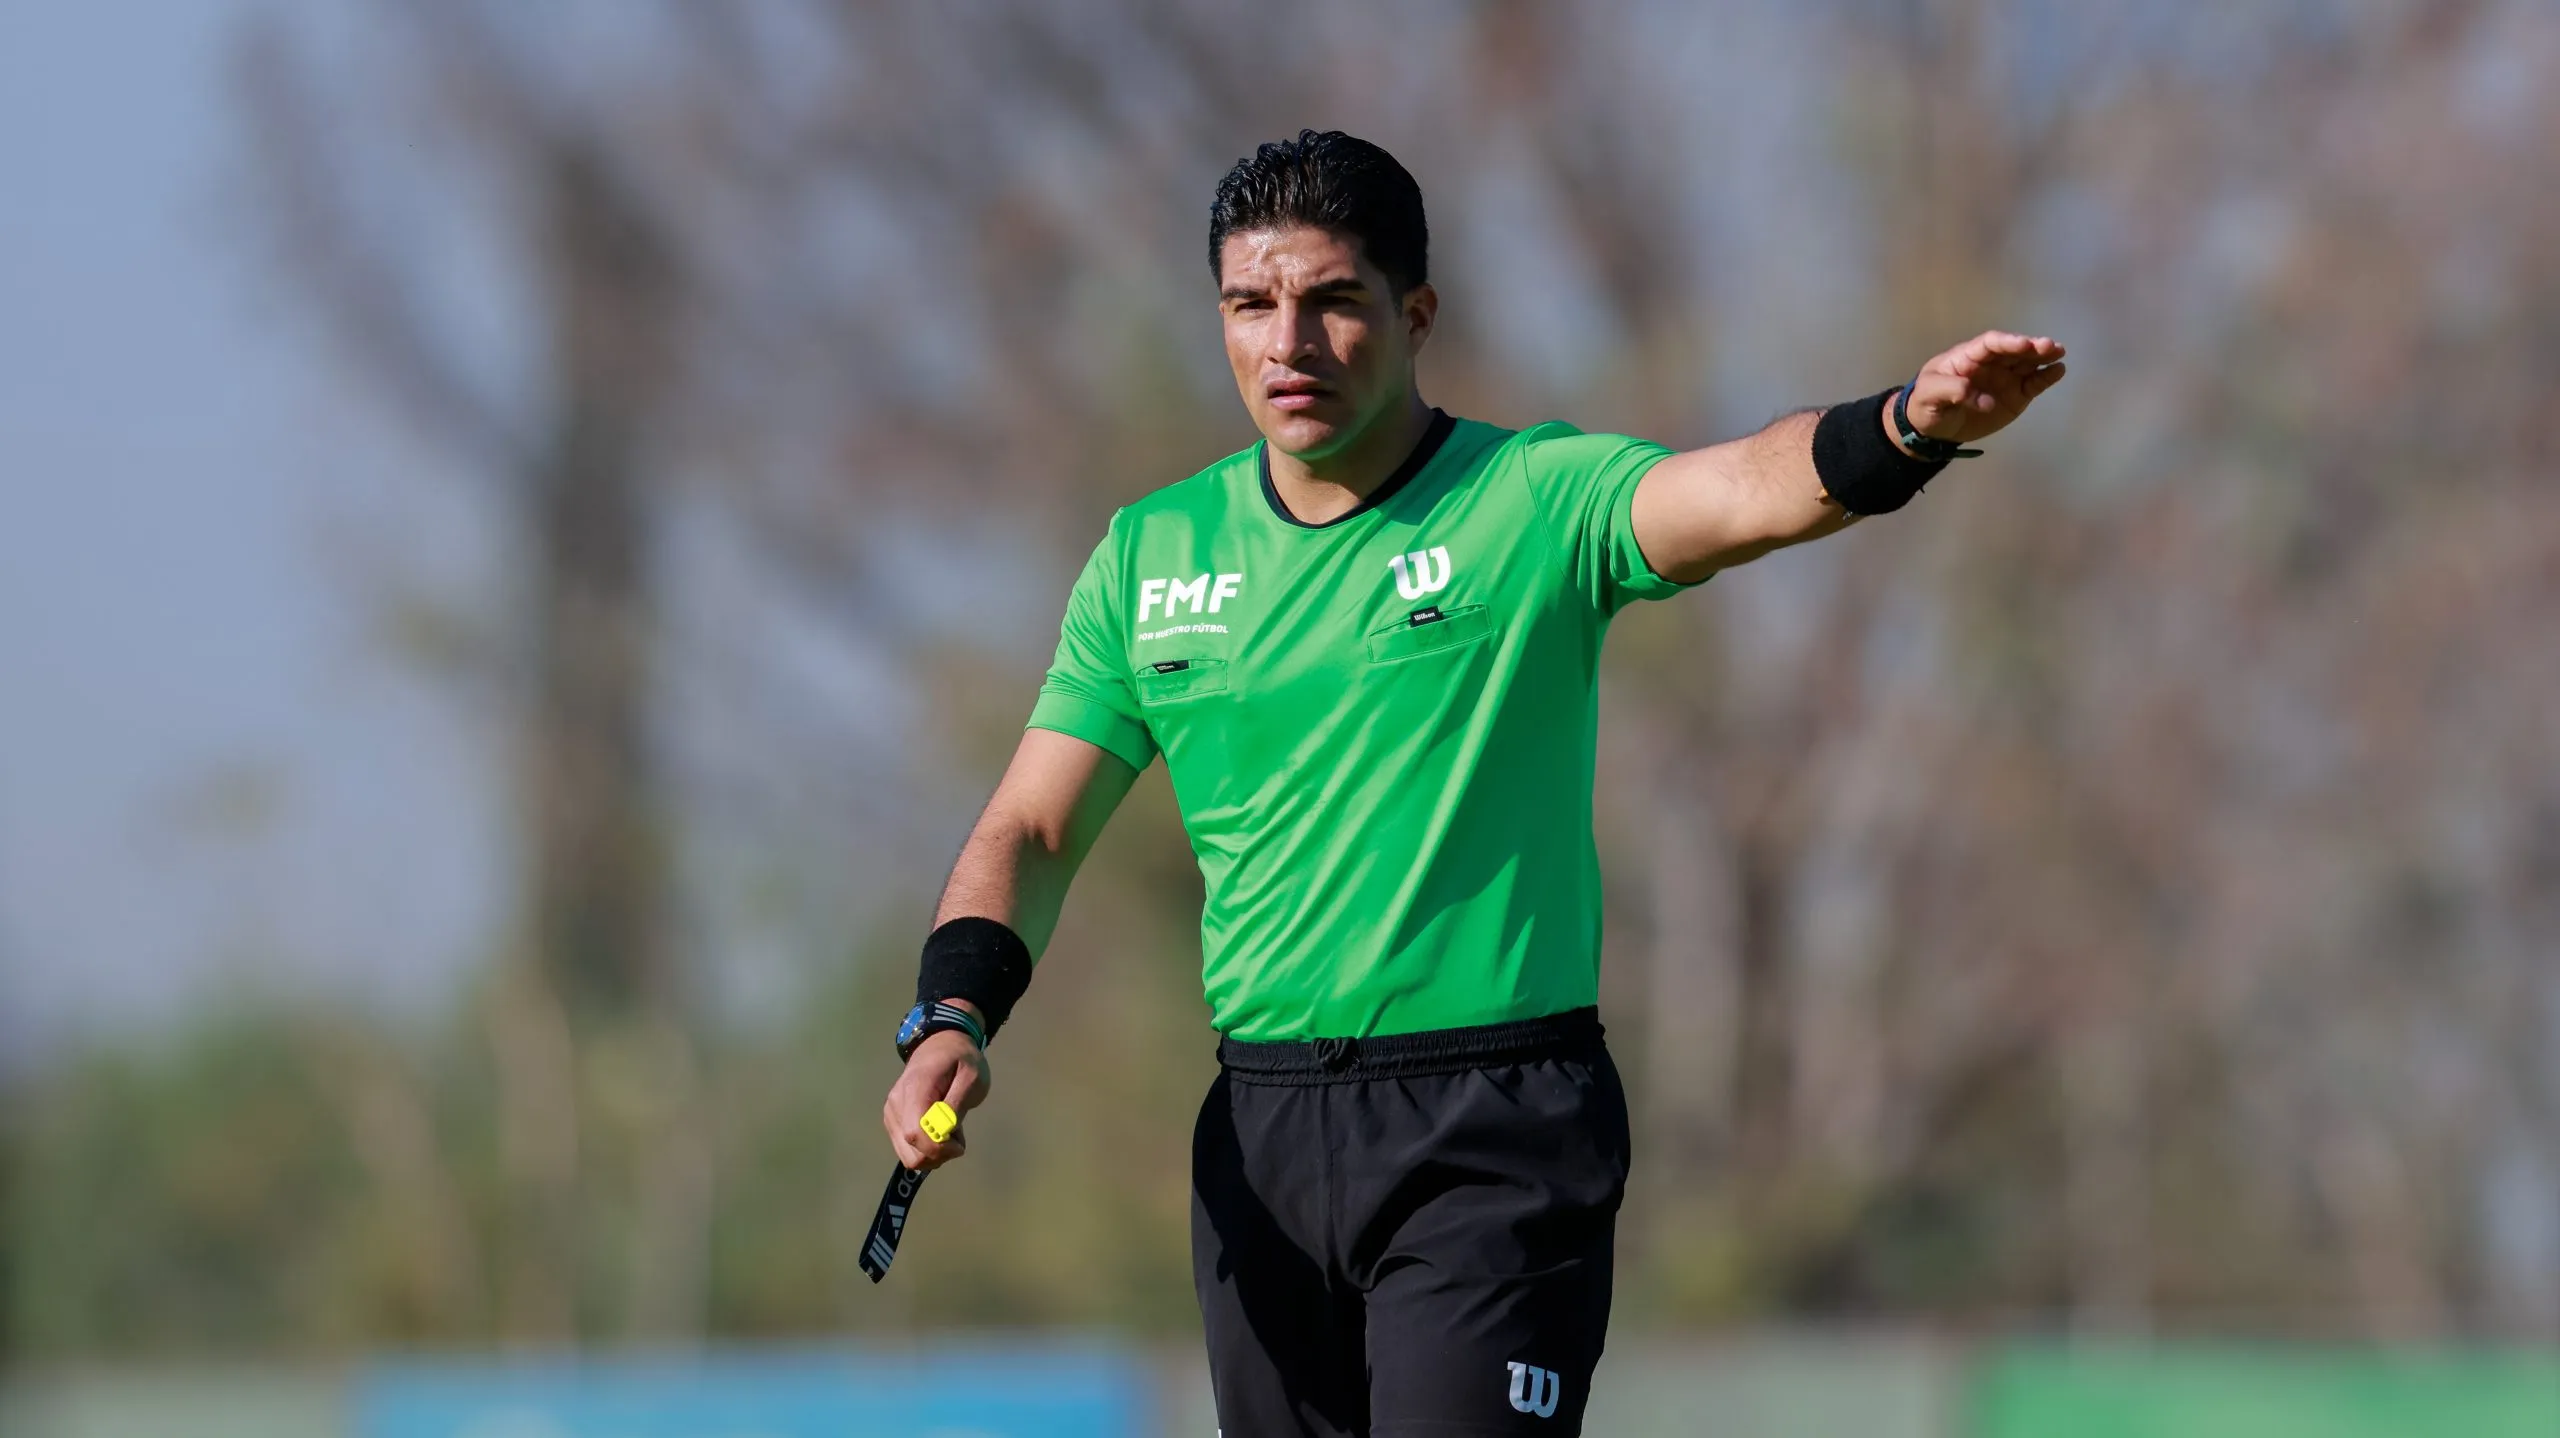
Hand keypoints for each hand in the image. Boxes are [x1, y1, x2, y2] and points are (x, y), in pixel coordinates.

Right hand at [881, 1027, 989, 1170]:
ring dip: (934, 1153)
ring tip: (949, 1128)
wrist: (940, 1044)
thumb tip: (943, 1132)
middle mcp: (896, 1105)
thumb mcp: (972, 1077)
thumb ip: (957, 1105)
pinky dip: (926, 1148)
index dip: (938, 1149)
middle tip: (957, 1134)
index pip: (915, 1133)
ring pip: (908, 1157)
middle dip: (939, 1154)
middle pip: (910, 1153)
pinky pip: (907, 1149)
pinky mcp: (892, 1121)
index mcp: (915, 1090)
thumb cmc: (961, 1060)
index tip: (959, 1145)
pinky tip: (938, 1129)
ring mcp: (891, 1114)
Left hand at [1895, 331, 2066, 449]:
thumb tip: (1985, 401)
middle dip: (2031, 346)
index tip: (2024, 344)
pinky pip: (2033, 383)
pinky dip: (2046, 377)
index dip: (2008, 342)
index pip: (1990, 344)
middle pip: (2014, 350)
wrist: (1933, 428)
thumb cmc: (1927, 404)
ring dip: (2044, 357)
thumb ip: (1953, 390)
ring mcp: (2005, 378)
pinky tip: (2059, 370)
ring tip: (2059, 353)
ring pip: (2028, 363)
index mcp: (1969, 356)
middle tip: (2050, 346)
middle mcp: (1991, 363)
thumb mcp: (1930, 395)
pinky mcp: (2016, 395)